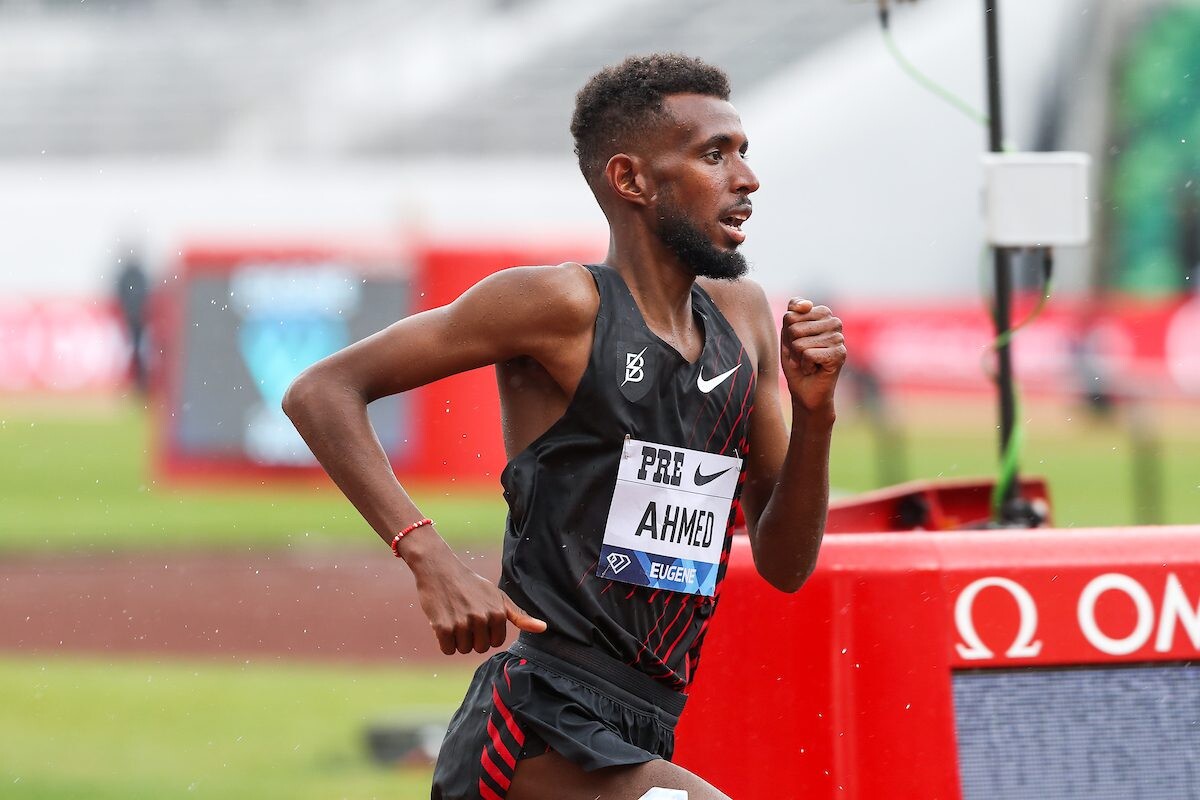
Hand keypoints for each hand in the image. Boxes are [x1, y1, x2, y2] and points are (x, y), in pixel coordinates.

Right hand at [413, 557, 546, 654]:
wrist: (440, 570)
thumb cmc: (471, 585)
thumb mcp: (499, 597)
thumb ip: (519, 616)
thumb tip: (544, 628)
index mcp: (498, 613)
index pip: (495, 643)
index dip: (486, 632)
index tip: (479, 616)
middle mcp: (481, 618)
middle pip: (480, 648)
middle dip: (472, 637)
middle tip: (465, 616)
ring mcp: (462, 623)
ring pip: (463, 649)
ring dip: (457, 638)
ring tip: (454, 617)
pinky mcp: (443, 627)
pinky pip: (448, 649)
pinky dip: (444, 641)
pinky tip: (443, 623)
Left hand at [780, 299, 845, 414]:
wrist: (805, 393)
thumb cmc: (796, 363)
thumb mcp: (787, 336)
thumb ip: (792, 314)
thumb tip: (807, 304)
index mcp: (822, 313)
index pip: (791, 314)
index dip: (786, 334)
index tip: (795, 344)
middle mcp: (834, 322)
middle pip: (794, 328)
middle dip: (791, 346)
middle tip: (801, 357)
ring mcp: (839, 338)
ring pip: (800, 342)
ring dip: (798, 358)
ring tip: (807, 363)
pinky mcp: (840, 354)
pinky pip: (808, 354)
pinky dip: (805, 366)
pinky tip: (814, 370)